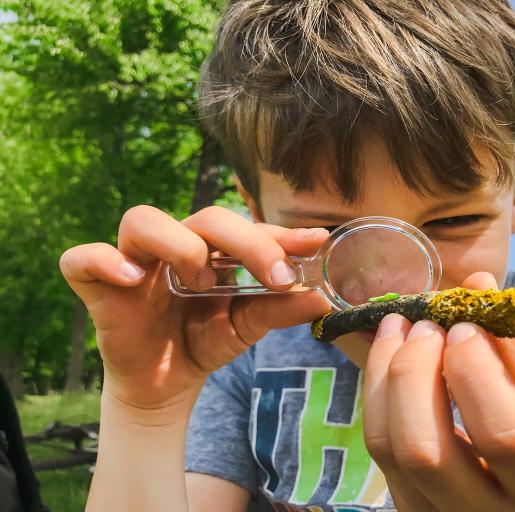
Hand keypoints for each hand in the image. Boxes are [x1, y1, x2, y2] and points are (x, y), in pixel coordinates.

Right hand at [59, 205, 331, 414]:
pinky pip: (83, 259)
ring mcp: (134, 260)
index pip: (247, 228)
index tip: (316, 243)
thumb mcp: (246, 327)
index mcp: (213, 249)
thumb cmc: (203, 341)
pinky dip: (103, 261)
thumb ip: (279, 310)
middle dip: (246, 242)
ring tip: (201, 279)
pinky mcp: (97, 284)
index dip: (280, 234)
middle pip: (204, 218)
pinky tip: (132, 279)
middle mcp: (175, 245)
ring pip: (142, 221)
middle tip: (275, 275)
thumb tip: (322, 299)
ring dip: (179, 244)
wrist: (163, 384)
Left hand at [362, 272, 514, 510]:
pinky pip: (376, 447)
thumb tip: (478, 285)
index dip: (474, 371)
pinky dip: (374, 391)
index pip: (501, 433)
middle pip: (425, 449)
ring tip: (398, 326)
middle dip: (414, 372)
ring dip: (384, 374)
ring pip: (388, 447)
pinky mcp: (406, 507)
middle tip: (425, 326)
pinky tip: (388, 353)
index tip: (463, 325)